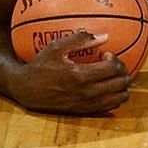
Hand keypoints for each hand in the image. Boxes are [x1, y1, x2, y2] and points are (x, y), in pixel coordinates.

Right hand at [11, 31, 132, 114]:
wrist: (26, 90)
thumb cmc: (41, 66)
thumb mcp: (55, 48)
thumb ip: (80, 39)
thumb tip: (105, 36)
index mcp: (80, 75)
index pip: (113, 68)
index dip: (114, 59)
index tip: (105, 55)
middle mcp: (87, 92)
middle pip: (121, 83)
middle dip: (121, 71)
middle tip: (111, 65)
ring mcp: (87, 104)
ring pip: (120, 97)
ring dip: (121, 85)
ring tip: (111, 77)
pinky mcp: (85, 111)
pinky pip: (111, 106)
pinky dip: (115, 96)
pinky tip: (106, 87)